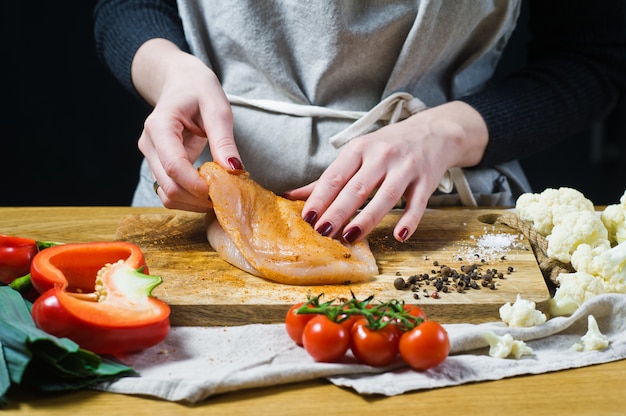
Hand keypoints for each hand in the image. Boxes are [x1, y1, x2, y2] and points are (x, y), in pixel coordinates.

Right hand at [131, 39, 242, 211]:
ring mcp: (150, 157)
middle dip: (197, 199)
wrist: (179, 82)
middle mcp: (149, 144)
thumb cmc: (198, 89)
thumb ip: (224, 140)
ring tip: (219, 195)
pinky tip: (208, 191)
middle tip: (227, 198)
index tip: (222, 191)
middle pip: (168, 186)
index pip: (174, 165)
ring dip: (193, 203)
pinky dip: (189, 198)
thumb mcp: (217, 108)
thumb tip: (234, 170)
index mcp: (160, 125)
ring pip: (166, 195)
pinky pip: (170, 191)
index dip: (197, 184)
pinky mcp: (157, 166)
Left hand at [286, 101, 487, 241]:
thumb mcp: (356, 154)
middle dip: (338, 210)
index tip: (306, 218)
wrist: (434, 132)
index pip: (335, 176)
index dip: (320, 197)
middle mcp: (382, 156)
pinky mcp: (426, 180)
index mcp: (359, 148)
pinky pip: (418, 203)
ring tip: (350, 237)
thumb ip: (328, 178)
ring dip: (367, 218)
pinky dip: (410, 219)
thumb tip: (291, 196)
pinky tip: (399, 235)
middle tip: (322, 232)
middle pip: (357, 187)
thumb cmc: (387, 147)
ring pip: (386, 196)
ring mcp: (406, 168)